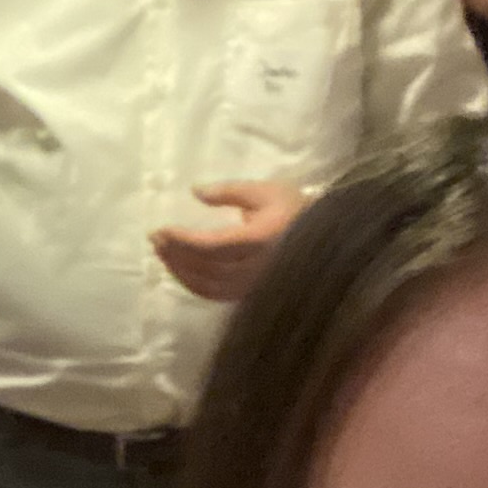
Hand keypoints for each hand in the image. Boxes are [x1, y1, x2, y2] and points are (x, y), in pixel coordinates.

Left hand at [147, 177, 306, 302]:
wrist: (330, 241)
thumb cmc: (297, 210)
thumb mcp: (266, 191)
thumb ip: (229, 191)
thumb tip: (196, 191)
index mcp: (258, 240)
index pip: (210, 246)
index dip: (182, 240)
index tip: (160, 230)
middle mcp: (254, 268)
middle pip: (204, 268)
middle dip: (176, 255)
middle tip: (157, 240)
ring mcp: (253, 286)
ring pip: (207, 286)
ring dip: (181, 272)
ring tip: (165, 254)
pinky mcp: (252, 295)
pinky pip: (217, 295)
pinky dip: (195, 285)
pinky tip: (183, 273)